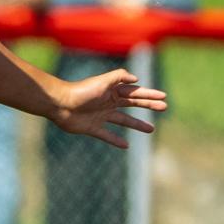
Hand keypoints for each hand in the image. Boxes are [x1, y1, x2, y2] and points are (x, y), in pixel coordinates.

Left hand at [50, 69, 168, 148]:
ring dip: (137, 124)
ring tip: (151, 130)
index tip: (164, 97)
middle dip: (148, 106)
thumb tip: (137, 79)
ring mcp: (101, 116)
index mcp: (113, 91)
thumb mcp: (102, 81)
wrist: (59, 104)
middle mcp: (109, 103)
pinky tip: (126, 146)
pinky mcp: (92, 127)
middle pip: (133, 105)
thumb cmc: (81, 91)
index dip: (150, 95)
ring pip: (124, 121)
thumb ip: (119, 77)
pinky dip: (116, 140)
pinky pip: (107, 135)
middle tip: (164, 108)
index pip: (136, 93)